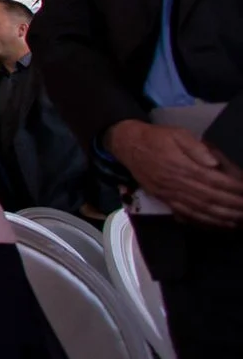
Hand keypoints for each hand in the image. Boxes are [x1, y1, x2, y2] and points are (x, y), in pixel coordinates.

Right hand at [108, 120, 242, 226]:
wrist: (127, 145)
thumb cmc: (156, 138)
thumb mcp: (177, 134)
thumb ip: (196, 147)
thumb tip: (214, 163)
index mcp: (181, 166)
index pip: (213, 180)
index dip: (232, 188)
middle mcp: (176, 183)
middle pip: (210, 198)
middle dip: (233, 206)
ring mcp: (170, 194)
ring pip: (200, 210)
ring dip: (223, 217)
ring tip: (240, 220)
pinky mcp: (165, 200)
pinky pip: (188, 215)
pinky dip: (205, 222)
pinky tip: (219, 224)